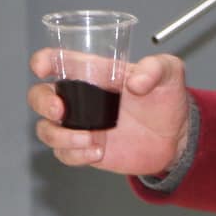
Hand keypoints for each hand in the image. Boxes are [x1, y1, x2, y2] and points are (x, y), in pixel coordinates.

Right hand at [27, 51, 188, 178]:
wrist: (176, 137)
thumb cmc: (166, 98)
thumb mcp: (169, 72)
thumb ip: (156, 68)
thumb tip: (136, 82)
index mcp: (93, 72)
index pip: (58, 60)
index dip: (43, 61)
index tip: (41, 67)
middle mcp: (80, 98)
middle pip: (39, 96)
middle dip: (42, 102)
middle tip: (59, 112)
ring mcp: (80, 125)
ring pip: (46, 129)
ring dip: (60, 136)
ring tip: (90, 139)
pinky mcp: (85, 148)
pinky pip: (64, 154)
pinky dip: (76, 155)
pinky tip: (99, 151)